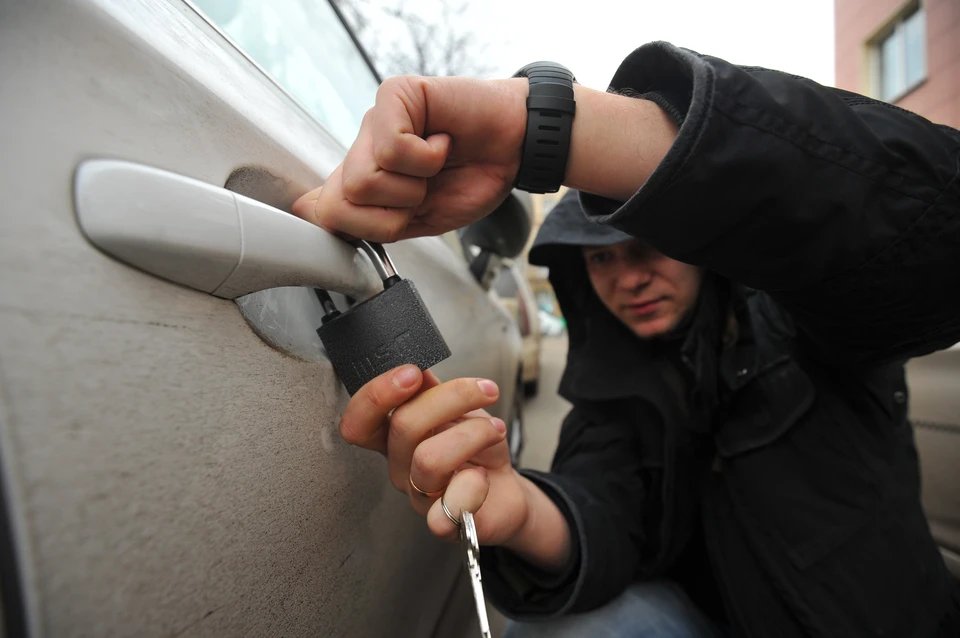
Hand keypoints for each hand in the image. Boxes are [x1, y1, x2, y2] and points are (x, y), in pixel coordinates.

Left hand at [293, 76, 528, 242]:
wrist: (516, 150)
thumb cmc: (473, 178)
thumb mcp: (417, 219)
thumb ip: (367, 222)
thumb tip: (306, 210)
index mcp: (366, 178)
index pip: (325, 208)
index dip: (358, 224)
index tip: (396, 218)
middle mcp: (364, 147)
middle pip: (343, 200)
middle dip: (395, 209)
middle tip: (425, 189)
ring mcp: (376, 120)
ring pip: (364, 177)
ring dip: (413, 184)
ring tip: (435, 163)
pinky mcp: (394, 95)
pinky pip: (391, 148)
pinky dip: (427, 157)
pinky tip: (442, 141)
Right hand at [340, 365, 529, 544]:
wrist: (506, 488)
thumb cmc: (477, 447)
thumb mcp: (455, 409)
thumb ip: (431, 389)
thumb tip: (416, 366)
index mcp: (393, 437)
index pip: (358, 422)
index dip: (377, 395)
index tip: (414, 373)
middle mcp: (400, 467)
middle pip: (403, 426)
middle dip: (452, 397)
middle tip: (486, 390)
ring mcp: (419, 497)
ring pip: (429, 459)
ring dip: (473, 433)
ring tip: (496, 429)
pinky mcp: (445, 522)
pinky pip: (450, 505)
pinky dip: (474, 485)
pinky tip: (484, 476)